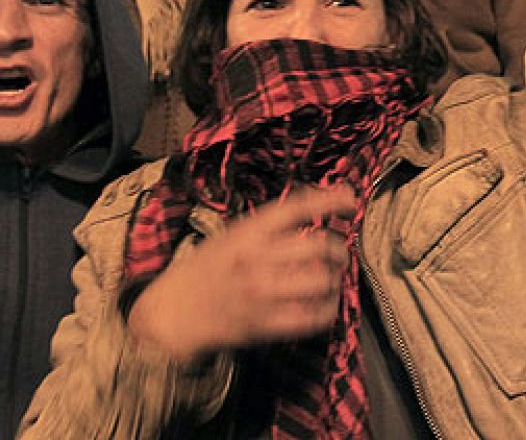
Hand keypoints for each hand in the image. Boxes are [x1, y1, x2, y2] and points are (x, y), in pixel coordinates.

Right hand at [128, 186, 355, 364]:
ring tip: (332, 278)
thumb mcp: (233, 235)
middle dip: (339, 248)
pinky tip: (324, 304)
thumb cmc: (207, 269)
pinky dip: (328, 309)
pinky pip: (314, 317)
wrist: (174, 312)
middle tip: (339, 251)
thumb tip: (316, 212)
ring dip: (336, 278)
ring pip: (323, 280)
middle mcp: (257, 259)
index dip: (329, 200)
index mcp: (248, 232)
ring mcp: (262, 293)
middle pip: (320, 246)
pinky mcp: (266, 325)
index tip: (350, 200)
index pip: (296, 207)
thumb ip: (270, 227)